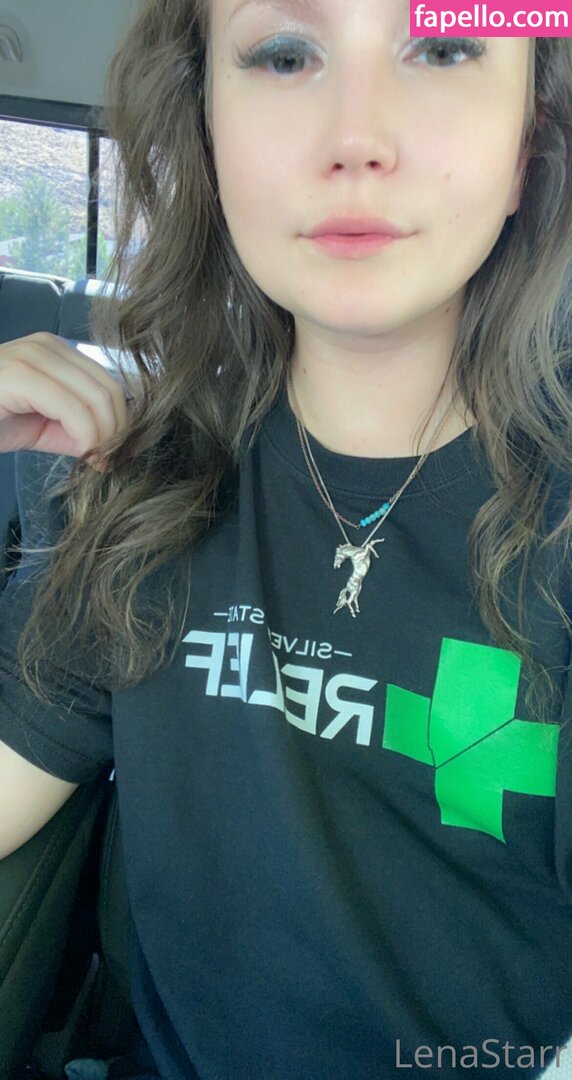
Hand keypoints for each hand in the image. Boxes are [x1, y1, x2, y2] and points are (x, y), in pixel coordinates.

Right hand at [0, 333, 128, 460]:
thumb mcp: (41, 426)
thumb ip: (76, 431)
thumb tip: (112, 447)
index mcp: (57, 351)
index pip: (110, 382)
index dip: (120, 421)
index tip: (112, 454)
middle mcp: (49, 345)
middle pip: (109, 388)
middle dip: (116, 431)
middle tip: (106, 461)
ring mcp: (33, 354)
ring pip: (97, 397)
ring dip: (104, 436)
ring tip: (93, 459)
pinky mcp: (21, 374)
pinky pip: (73, 408)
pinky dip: (86, 435)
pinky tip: (81, 453)